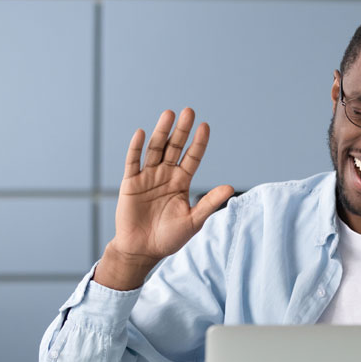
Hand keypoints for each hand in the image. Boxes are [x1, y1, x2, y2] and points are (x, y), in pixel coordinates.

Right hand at [95, 108, 233, 289]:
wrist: (143, 250)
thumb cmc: (170, 237)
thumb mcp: (193, 221)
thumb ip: (209, 203)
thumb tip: (230, 188)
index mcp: (182, 182)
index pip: (192, 157)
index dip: (199, 142)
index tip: (206, 126)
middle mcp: (166, 175)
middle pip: (175, 148)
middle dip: (181, 130)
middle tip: (189, 111)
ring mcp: (147, 177)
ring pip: (155, 150)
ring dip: (162, 132)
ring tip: (169, 114)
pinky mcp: (130, 183)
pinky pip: (133, 162)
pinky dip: (136, 148)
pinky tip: (142, 133)